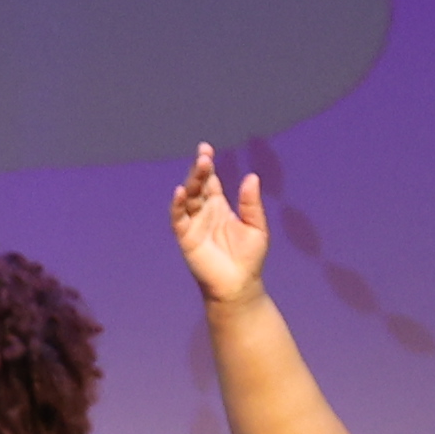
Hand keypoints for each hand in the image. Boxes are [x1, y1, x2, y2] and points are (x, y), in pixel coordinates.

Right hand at [171, 144, 270, 302]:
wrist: (239, 284)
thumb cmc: (249, 258)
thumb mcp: (256, 226)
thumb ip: (250, 203)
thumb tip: (251, 177)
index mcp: (220, 207)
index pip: (210, 182)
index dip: (207, 166)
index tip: (206, 149)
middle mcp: (204, 213)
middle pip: (198, 186)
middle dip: (199, 169)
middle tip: (204, 154)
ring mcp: (194, 224)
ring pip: (188, 198)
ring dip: (191, 181)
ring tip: (199, 166)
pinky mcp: (186, 238)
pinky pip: (178, 219)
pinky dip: (177, 205)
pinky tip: (181, 192)